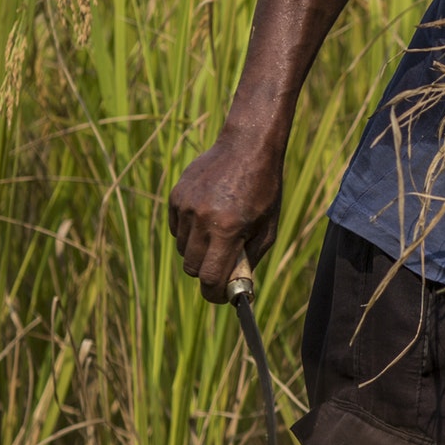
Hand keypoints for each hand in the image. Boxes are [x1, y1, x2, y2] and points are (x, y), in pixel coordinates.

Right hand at [168, 132, 283, 303]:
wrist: (247, 147)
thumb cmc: (264, 189)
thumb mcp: (268, 227)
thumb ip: (250, 258)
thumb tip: (235, 286)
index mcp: (228, 229)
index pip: (210, 277)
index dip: (214, 294)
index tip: (219, 297)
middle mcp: (202, 219)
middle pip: (192, 268)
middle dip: (207, 273)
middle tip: (221, 267)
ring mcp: (186, 207)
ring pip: (183, 249)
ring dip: (199, 252)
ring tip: (219, 234)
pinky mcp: (176, 197)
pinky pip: (176, 230)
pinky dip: (189, 233)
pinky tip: (207, 218)